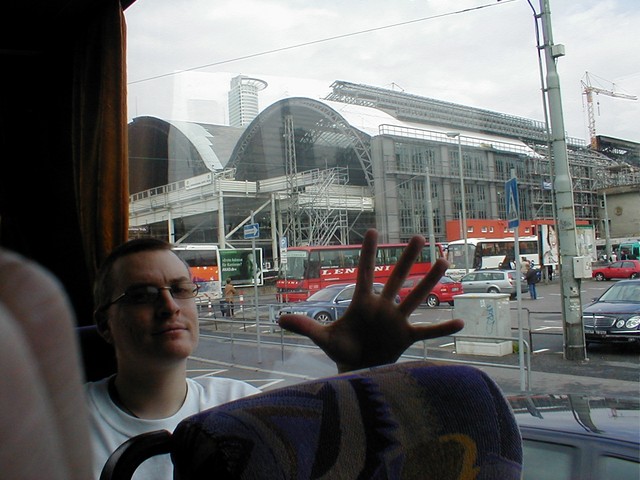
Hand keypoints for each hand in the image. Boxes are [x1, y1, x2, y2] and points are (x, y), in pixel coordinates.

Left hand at [278, 229, 463, 372]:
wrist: (356, 370)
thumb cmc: (341, 351)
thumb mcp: (323, 339)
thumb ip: (306, 327)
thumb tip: (279, 319)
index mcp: (362, 303)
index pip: (364, 273)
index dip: (367, 253)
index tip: (373, 232)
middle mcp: (382, 307)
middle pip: (396, 278)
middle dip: (407, 259)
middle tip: (419, 237)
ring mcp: (396, 321)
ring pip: (415, 296)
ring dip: (428, 281)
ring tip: (443, 262)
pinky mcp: (406, 337)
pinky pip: (427, 331)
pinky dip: (442, 328)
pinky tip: (461, 322)